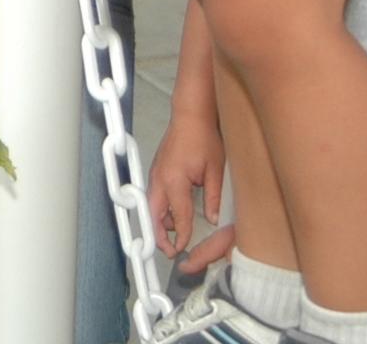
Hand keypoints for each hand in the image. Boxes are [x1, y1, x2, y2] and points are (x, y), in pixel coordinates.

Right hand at [147, 97, 226, 259]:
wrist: (190, 115)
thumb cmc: (203, 138)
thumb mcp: (215, 169)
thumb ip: (213, 197)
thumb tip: (213, 220)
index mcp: (174, 181)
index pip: (178, 217)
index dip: (182, 237)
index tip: (184, 251)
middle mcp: (159, 180)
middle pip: (153, 216)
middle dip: (159, 236)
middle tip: (171, 252)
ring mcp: (155, 175)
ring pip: (151, 207)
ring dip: (160, 223)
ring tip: (177, 235)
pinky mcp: (156, 171)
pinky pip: (154, 197)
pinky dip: (160, 210)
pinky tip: (175, 214)